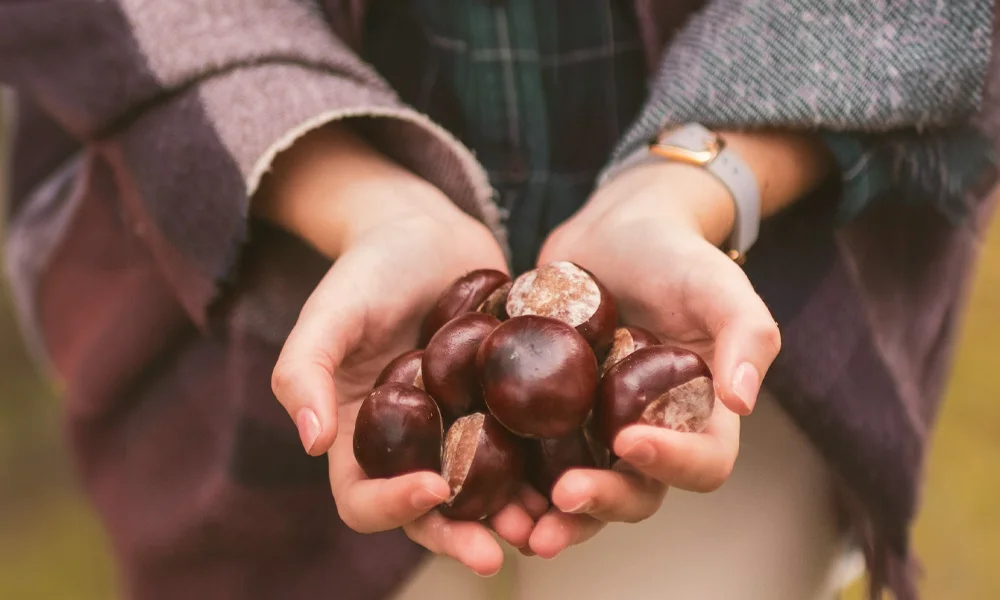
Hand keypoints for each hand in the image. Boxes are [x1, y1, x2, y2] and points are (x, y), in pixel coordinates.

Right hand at [258, 125, 543, 574]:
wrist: (426, 230)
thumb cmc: (368, 268)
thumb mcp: (329, 311)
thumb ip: (303, 370)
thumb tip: (308, 442)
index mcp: (358, 437)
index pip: (364, 496)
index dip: (393, 506)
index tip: (433, 488)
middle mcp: (412, 446)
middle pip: (431, 511)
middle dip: (461, 535)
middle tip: (496, 552)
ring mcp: (461, 429)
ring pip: (486, 492)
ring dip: (513, 515)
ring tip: (547, 523)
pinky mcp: (505, 407)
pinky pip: (526, 449)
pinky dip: (547, 468)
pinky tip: (578, 472)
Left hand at [525, 127, 832, 557]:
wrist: (615, 229)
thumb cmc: (676, 255)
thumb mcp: (718, 284)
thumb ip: (748, 335)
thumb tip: (743, 401)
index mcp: (700, 417)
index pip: (701, 463)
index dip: (671, 463)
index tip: (629, 440)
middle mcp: (648, 435)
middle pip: (633, 493)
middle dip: (599, 505)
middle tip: (561, 500)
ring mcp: (595, 430)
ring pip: (577, 490)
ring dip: (549, 515)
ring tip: (513, 525)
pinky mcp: (549, 416)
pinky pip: (530, 457)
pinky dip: (509, 477)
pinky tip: (477, 482)